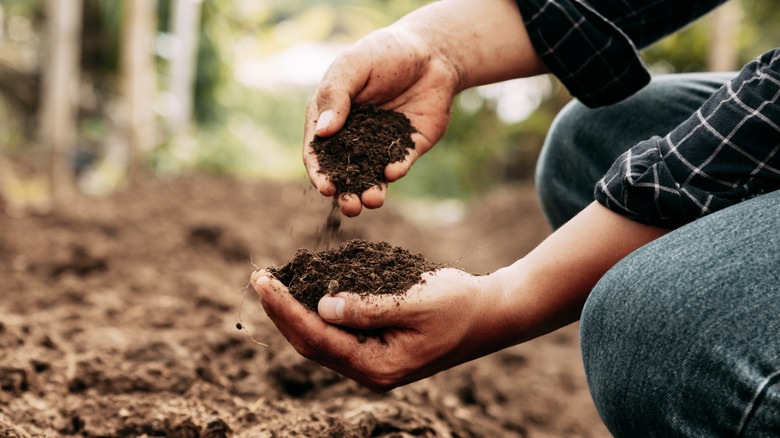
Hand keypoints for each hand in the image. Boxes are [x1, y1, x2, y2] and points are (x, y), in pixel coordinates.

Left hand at [251, 268, 509, 391]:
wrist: (490, 314)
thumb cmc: (459, 304)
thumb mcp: (416, 301)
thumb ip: (369, 307)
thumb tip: (321, 307)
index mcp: (379, 367)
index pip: (318, 339)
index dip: (286, 309)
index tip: (264, 280)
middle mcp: (370, 371)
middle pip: (311, 344)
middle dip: (281, 311)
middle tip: (259, 277)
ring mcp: (372, 362)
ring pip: (319, 340)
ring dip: (294, 312)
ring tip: (271, 283)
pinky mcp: (376, 348)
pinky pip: (336, 333)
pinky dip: (316, 311)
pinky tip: (304, 291)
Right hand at [303, 25, 459, 216]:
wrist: (431, 52)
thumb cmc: (383, 53)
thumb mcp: (353, 66)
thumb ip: (336, 96)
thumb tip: (322, 132)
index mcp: (330, 118)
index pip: (318, 152)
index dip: (319, 172)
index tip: (325, 188)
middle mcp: (353, 137)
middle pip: (344, 172)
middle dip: (346, 193)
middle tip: (351, 206)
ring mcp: (380, 145)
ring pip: (372, 176)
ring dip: (370, 191)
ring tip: (373, 200)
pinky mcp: (408, 147)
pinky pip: (399, 164)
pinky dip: (396, 170)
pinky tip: (393, 171)